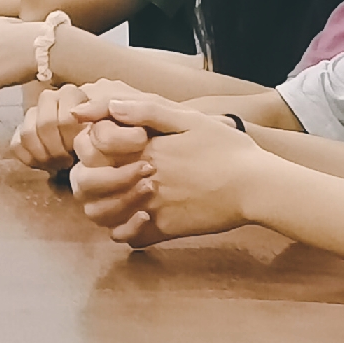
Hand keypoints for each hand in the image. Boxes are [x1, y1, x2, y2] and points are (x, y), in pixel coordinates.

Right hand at [9, 82, 118, 174]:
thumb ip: (126, 109)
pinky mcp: (22, 135)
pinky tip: (45, 165)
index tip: (82, 149)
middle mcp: (52, 100)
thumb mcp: (134, 119)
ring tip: (60, 164)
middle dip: (57, 148)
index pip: (65, 114)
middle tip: (70, 161)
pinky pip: (16, 144)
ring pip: (27, 132)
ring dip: (44, 154)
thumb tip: (98, 110)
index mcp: (75, 94)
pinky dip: (30, 158)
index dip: (72, 136)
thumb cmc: (123, 139)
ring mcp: (35, 116)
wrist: (110, 156)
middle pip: (44, 123)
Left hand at [66, 92, 259, 244]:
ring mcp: (149, 206)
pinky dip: (125, 230)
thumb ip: (147, 110)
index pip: (89, 146)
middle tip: (105, 172)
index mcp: (142, 147)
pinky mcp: (164, 229)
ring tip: (120, 196)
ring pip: (100, 214)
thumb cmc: (227, 149)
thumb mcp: (190, 119)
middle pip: (86, 182)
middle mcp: (139, 178)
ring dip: (103, 204)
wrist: (257, 186)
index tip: (105, 143)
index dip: (91, 143)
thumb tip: (108, 105)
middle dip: (89, 176)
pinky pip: (126, 237)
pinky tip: (139, 218)